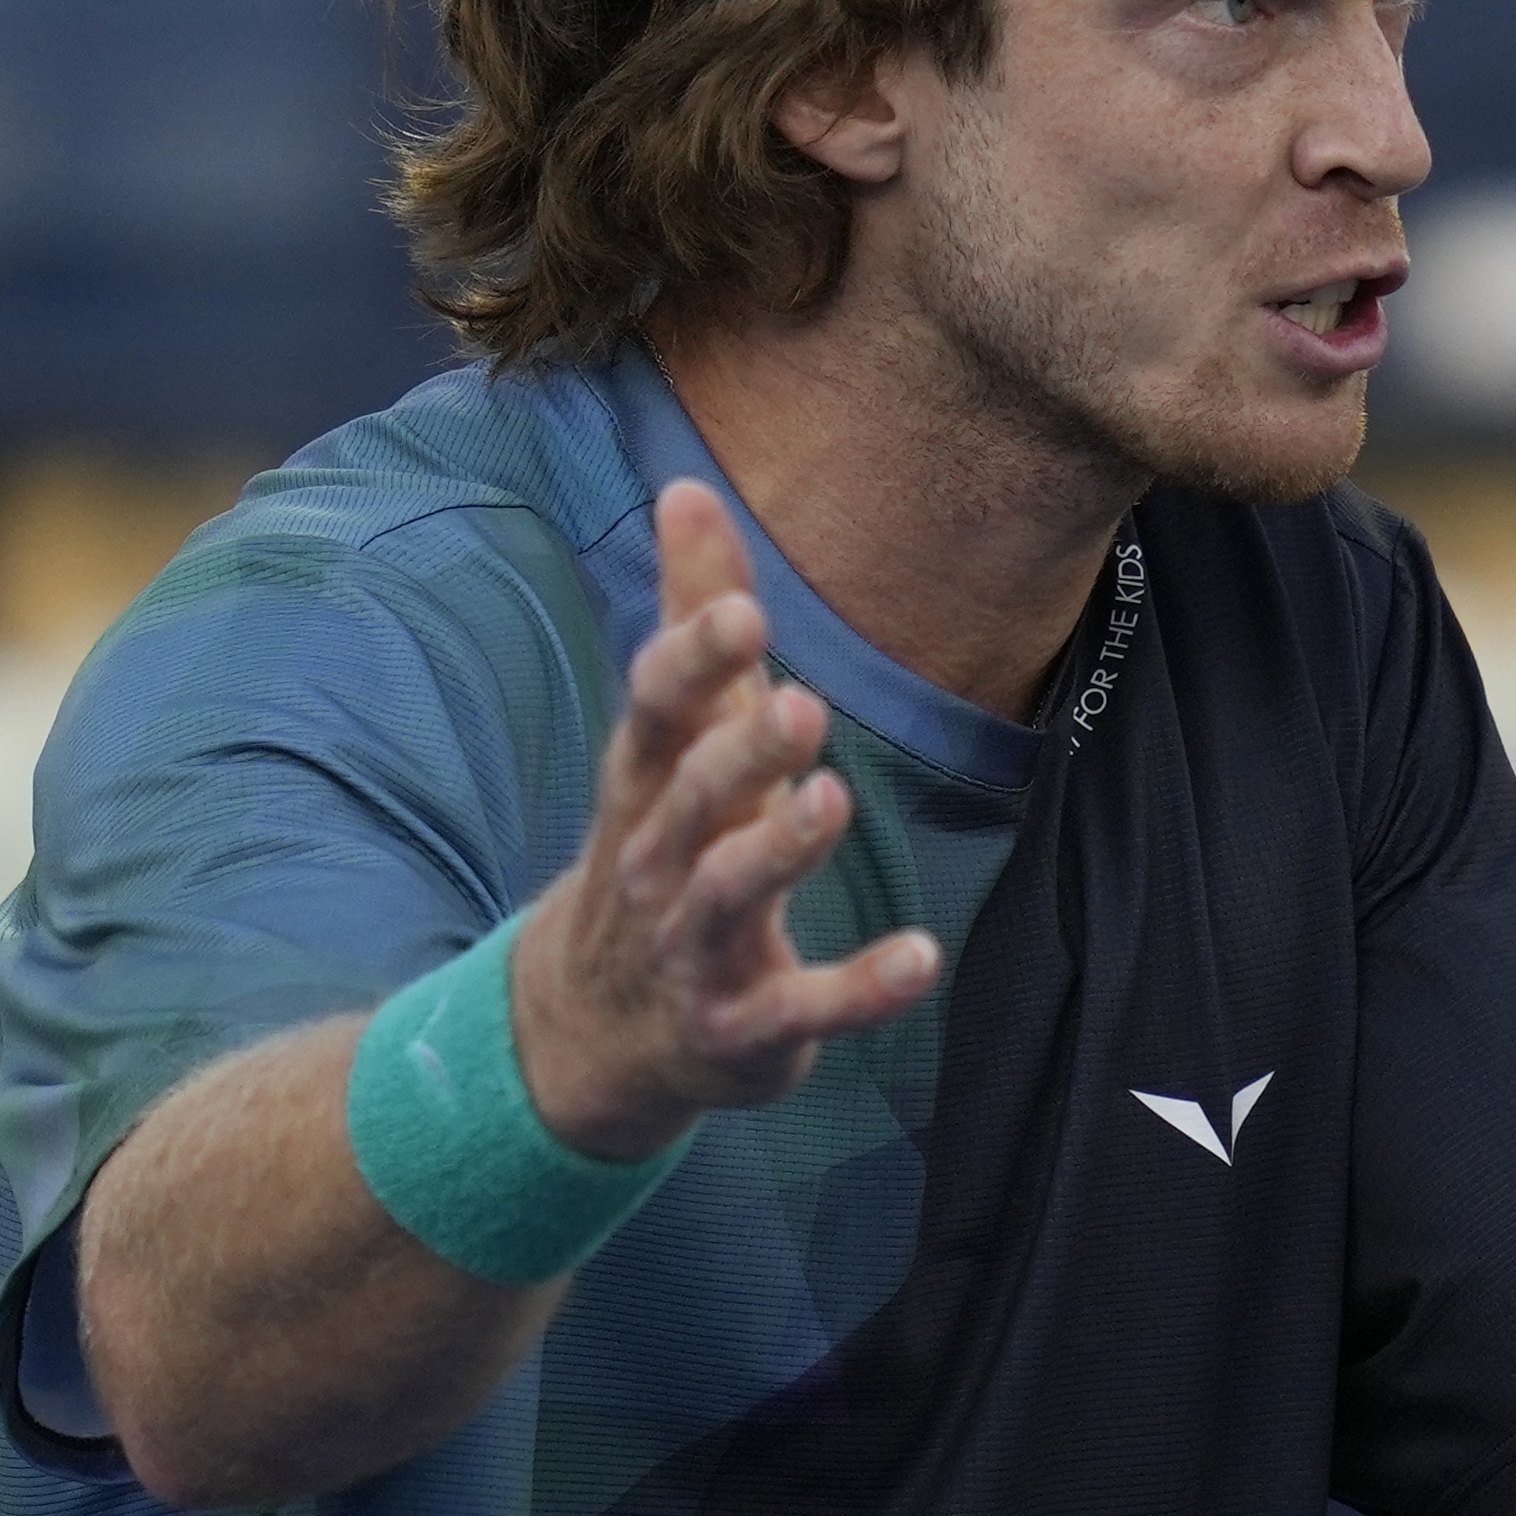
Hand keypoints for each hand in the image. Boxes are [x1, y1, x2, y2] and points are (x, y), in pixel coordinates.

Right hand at [508, 480, 941, 1157]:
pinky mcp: (741, 1027)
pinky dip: (856, 991)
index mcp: (645, 781)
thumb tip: (688, 486)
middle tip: (798, 706)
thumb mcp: (672, 736)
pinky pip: (800, 1008)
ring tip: (832, 798)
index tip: (742, 615)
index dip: (691, 664)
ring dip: (781, 851)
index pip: (653, 712)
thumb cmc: (660, 845)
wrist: (594, 1028)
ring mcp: (693, 948)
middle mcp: (658, 860)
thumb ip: (694, 616)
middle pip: (691, 800)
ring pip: (729, 895)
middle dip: (739, 755)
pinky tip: (920, 959)